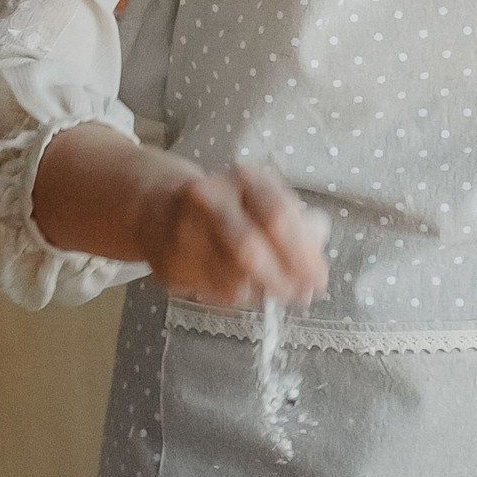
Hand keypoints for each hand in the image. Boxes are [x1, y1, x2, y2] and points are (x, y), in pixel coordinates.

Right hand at [132, 159, 330, 308]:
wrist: (157, 206)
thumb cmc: (228, 207)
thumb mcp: (265, 200)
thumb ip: (297, 223)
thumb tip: (318, 250)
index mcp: (242, 179)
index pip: (278, 216)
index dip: (303, 253)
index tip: (319, 279)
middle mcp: (209, 200)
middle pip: (249, 248)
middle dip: (282, 279)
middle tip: (302, 296)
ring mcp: (183, 232)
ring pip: (231, 277)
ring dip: (263, 293)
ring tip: (278, 294)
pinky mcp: (170, 264)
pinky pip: (214, 292)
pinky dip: (239, 297)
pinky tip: (249, 291)